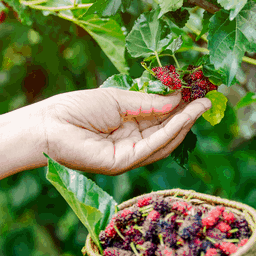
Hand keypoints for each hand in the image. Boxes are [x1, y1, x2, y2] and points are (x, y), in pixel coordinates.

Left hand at [34, 88, 211, 174]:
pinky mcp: (124, 163)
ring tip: (202, 104)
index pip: (160, 118)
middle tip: (207, 98)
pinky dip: (172, 130)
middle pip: (167, 131)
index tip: (197, 92)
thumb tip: (177, 99)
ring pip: (165, 141)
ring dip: (186, 122)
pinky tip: (184, 115)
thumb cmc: (75, 109)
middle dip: (188, 115)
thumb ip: (148, 102)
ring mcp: (129, 155)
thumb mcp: (118, 99)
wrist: (48, 125)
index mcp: (127, 125)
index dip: (180, 106)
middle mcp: (131, 142)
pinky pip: (154, 146)